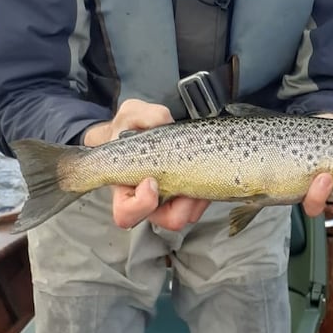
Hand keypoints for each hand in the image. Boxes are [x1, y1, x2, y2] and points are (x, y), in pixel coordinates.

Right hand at [83, 99, 209, 230]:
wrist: (142, 129)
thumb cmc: (131, 127)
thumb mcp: (132, 113)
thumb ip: (145, 115)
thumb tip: (164, 121)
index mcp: (125, 186)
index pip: (126, 213)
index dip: (140, 204)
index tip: (151, 180)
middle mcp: (148, 199)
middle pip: (167, 220)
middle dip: (182, 204)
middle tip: (186, 179)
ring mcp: (170, 199)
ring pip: (189, 213)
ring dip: (198, 195)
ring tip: (199, 168)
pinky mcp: (188, 193)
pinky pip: (202, 202)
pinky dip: (207, 188)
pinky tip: (205, 168)